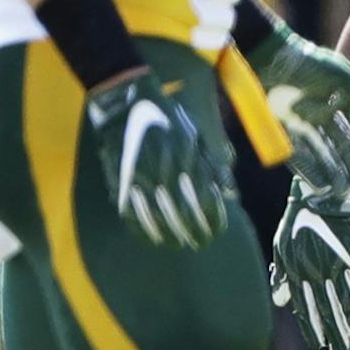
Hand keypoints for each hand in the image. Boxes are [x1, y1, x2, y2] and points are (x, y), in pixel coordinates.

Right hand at [85, 70, 230, 250]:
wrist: (126, 105)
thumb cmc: (166, 119)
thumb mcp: (194, 135)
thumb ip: (211, 163)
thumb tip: (228, 192)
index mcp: (187, 157)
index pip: (205, 198)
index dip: (212, 219)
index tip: (217, 232)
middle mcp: (165, 168)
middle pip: (183, 212)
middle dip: (195, 231)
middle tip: (201, 243)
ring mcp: (141, 176)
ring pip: (158, 216)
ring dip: (169, 235)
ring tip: (178, 244)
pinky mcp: (122, 180)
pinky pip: (132, 212)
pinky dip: (143, 228)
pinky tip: (152, 238)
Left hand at [246, 25, 349, 194]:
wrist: (273, 59)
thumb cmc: (308, 64)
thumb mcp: (343, 76)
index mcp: (339, 103)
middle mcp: (322, 117)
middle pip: (343, 145)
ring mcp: (303, 127)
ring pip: (324, 154)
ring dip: (336, 171)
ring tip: (346, 187)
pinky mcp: (284, 135)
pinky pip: (300, 158)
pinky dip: (312, 171)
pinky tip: (323, 183)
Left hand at [270, 179, 349, 349]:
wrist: (320, 197)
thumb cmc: (297, 223)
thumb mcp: (281, 248)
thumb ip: (281, 276)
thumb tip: (280, 302)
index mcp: (298, 273)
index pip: (305, 308)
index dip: (312, 327)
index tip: (317, 344)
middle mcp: (318, 274)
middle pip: (329, 309)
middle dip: (336, 331)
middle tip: (344, 349)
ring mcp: (338, 266)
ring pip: (348, 300)